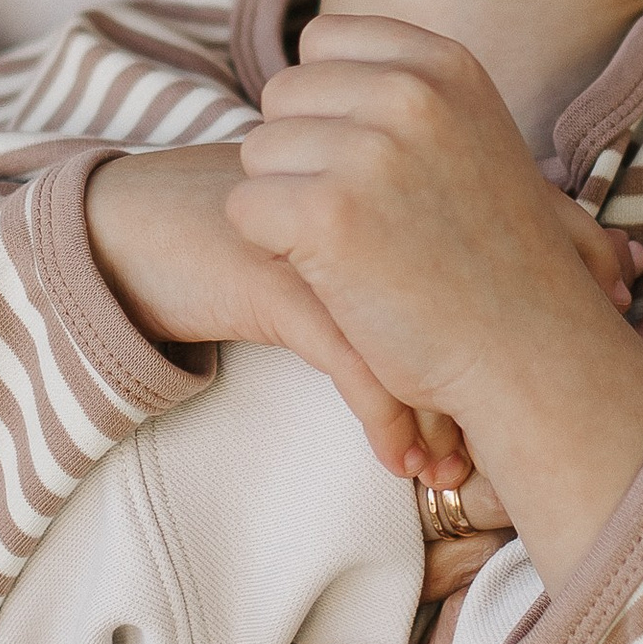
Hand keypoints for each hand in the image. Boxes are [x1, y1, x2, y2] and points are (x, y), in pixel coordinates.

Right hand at [84, 145, 466, 484]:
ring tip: (447, 470)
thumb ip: (375, 258)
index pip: (472, 252)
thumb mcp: (318, 237)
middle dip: (480, 383)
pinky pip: (352, 360)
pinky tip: (395, 458)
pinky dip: (383, 418)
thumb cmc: (231, 232)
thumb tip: (452, 319)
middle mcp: (366, 195)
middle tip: (489, 449)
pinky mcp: (278, 279)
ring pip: (412, 333)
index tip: (517, 398)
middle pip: (455, 295)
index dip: (504, 331)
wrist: (125, 224)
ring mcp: (322, 235)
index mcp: (385, 174)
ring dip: (437, 415)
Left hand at [231, 18, 642, 587]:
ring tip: (356, 250)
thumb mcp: (472, 139)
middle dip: (301, 156)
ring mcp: (369, 150)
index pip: (323, 42)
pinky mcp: (328, 215)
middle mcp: (408, 92)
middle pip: (282, 96)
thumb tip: (311, 52)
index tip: (367, 163)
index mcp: (445, 64)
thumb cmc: (495, 262)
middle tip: (362, 218)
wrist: (532, 355)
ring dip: (286, 205)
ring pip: (256, 153)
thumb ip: (406, 92)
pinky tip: (333, 276)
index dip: (325, 106)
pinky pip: (244, 210)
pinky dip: (273, 251)